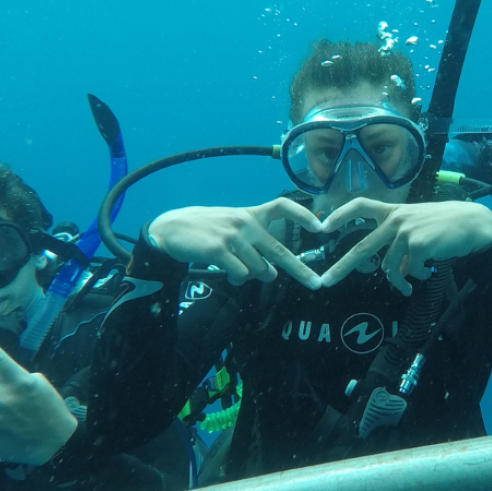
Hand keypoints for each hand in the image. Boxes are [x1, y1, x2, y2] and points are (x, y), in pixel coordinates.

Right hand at [149, 198, 323, 288]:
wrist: (170, 230)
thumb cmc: (206, 231)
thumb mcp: (233, 228)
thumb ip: (255, 247)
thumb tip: (271, 274)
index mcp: (251, 214)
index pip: (283, 206)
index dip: (304, 215)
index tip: (321, 227)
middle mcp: (246, 223)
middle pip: (280, 250)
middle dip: (301, 270)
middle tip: (316, 284)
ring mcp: (233, 236)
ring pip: (258, 269)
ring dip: (250, 276)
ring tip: (234, 270)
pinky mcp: (219, 250)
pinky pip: (240, 274)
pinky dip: (236, 278)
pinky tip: (226, 273)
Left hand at [319, 199, 491, 294]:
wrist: (473, 224)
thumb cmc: (447, 225)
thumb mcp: (418, 226)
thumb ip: (401, 243)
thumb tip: (396, 270)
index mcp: (394, 211)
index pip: (360, 206)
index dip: (340, 215)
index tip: (323, 226)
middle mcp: (396, 219)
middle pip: (362, 246)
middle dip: (342, 267)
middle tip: (325, 282)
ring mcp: (405, 231)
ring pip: (389, 266)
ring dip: (398, 281)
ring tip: (407, 288)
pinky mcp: (418, 244)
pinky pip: (408, 270)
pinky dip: (416, 276)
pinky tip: (425, 274)